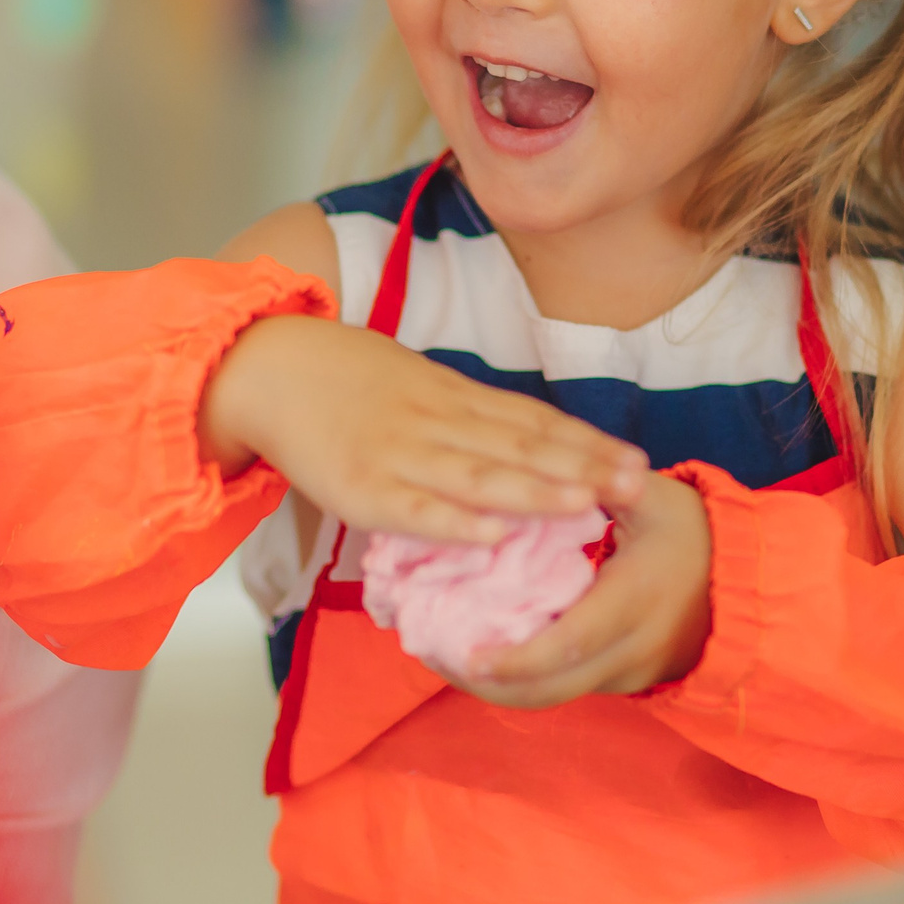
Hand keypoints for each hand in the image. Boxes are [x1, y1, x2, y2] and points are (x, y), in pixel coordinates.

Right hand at [200, 313, 646, 545]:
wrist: (267, 365)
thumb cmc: (346, 382)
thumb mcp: (418, 386)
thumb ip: (468, 417)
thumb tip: (528, 448)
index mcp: (453, 398)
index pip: (533, 421)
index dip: (586, 442)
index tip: (637, 460)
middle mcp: (437, 422)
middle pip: (519, 446)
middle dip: (581, 468)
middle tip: (635, 485)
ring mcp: (400, 455)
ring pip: (478, 475)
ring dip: (534, 492)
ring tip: (585, 505)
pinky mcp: (360, 488)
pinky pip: (413, 510)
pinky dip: (454, 525)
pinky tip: (494, 538)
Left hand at [451, 472, 713, 709]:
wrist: (740, 583)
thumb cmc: (693, 533)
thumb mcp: (658, 499)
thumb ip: (608, 482)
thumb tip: (560, 463)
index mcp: (635, 601)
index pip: (569, 642)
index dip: (516, 658)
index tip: (467, 652)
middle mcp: (631, 649)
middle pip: (551, 688)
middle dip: (489, 683)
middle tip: (435, 656)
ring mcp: (628, 673)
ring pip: (554, 697)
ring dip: (500, 688)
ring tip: (447, 659)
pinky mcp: (622, 683)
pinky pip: (567, 689)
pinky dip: (525, 682)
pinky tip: (486, 657)